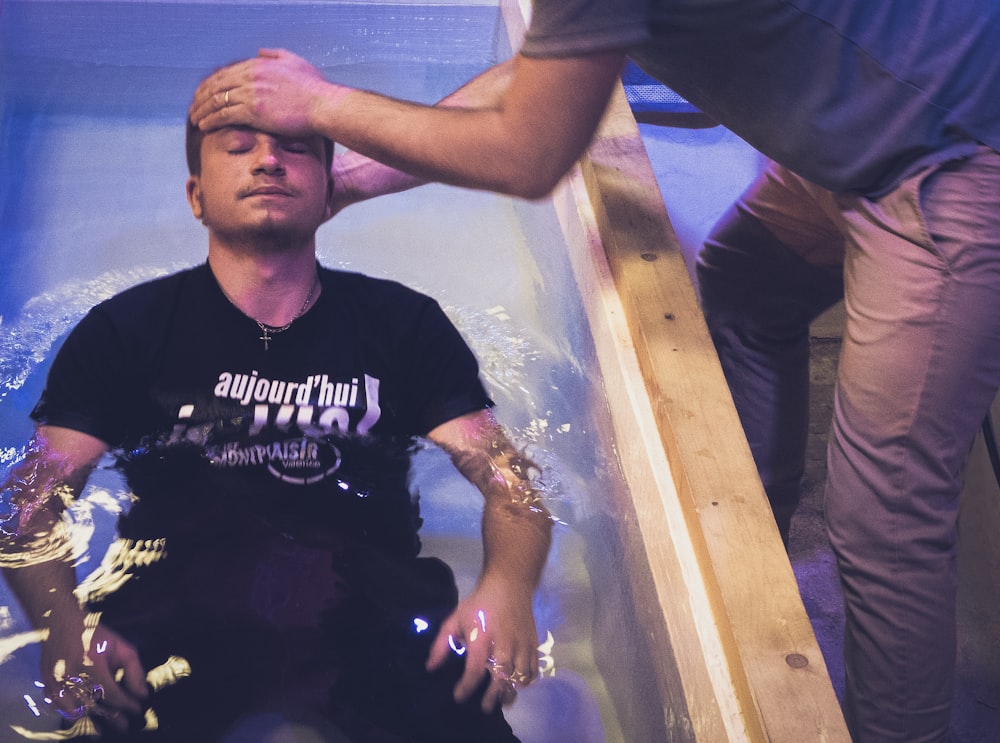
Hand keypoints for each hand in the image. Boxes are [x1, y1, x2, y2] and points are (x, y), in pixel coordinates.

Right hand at [41, 621, 147, 729]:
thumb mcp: (120, 647)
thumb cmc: (94, 635)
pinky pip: (59, 708)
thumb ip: (133, 670)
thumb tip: (141, 693)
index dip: (126, 704)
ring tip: (103, 723)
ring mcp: (58, 684)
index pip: (112, 694)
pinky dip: (71, 712)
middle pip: (94, 707)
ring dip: (91, 717)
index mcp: (93, 667)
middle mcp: (73, 678)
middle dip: (112, 717)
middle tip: (124, 725)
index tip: (137, 709)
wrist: (61, 625)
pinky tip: (82, 713)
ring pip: (75, 712)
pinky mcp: (48, 686)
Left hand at [189, 49, 338, 135]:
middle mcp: (251, 76)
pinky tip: (204, 125)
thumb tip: (260, 51)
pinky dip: (211, 119)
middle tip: (195, 106)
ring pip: (217, 100)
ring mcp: (251, 94)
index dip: (212, 84)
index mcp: (258, 65)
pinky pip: (224, 115)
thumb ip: (275, 55)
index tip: (206, 93)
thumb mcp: (295, 62)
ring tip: (196, 118)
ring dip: (203, 109)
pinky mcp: (253, 112)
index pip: (226, 73)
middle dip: (202, 96)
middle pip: (217, 85)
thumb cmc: (315, 89)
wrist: (324, 106)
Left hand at [426, 577, 539, 712]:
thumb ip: (442, 643)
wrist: (510, 585)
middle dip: (492, 697)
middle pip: (501, 679)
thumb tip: (430, 667)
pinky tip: (518, 684)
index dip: (466, 687)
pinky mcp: (533, 644)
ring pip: (519, 677)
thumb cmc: (480, 603)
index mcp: (482, 638)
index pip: (475, 670)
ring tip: (501, 700)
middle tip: (484, 707)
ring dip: (510, 691)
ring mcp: (521, 645)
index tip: (458, 696)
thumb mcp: (456, 618)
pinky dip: (526, 680)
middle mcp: (504, 645)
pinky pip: (533, 669)